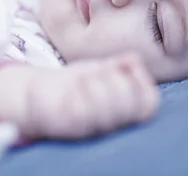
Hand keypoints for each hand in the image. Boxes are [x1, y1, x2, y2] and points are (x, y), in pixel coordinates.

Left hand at [0, 52, 158, 139]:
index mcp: (124, 113)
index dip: (140, 81)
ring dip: (96, 82)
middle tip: (98, 76)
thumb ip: (121, 65)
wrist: (38, 93)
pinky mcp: (69, 126)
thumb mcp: (101, 70)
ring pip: (109, 104)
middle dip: (115, 79)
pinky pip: (84, 107)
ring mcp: (91, 128)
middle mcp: (112, 126)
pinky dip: (81, 88)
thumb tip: (134, 59)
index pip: (150, 104)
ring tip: (84, 81)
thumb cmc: (74, 84)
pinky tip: (73, 86)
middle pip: (130, 103)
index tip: (121, 69)